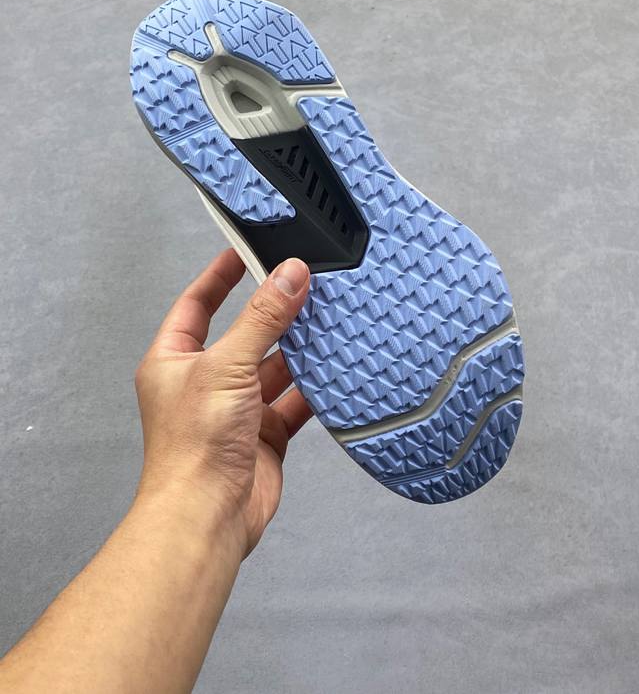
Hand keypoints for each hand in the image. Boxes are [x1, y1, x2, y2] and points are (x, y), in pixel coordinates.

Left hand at [134, 249, 311, 556]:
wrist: (208, 517)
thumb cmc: (193, 448)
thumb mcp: (226, 366)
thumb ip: (262, 320)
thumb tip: (288, 276)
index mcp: (175, 361)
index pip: (197, 305)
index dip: (219, 276)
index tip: (244, 251)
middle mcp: (205, 382)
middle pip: (243, 335)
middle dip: (272, 314)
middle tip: (303, 285)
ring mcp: (236, 409)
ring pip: (273, 368)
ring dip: (297, 350)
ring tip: (326, 320)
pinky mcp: (265, 434)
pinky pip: (294, 401)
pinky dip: (313, 387)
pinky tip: (333, 369)